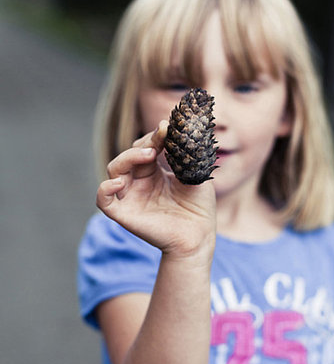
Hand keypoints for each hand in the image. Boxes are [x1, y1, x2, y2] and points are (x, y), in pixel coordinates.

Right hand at [96, 120, 215, 258]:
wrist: (199, 236)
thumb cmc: (199, 207)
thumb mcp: (193, 173)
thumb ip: (181, 152)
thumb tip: (166, 126)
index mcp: (153, 173)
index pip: (145, 148)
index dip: (154, 137)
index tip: (167, 128)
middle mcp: (138, 183)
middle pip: (129, 155)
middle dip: (143, 145)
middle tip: (159, 142)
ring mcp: (130, 197)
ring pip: (114, 169)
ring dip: (128, 158)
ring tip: (148, 155)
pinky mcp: (124, 214)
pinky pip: (104, 200)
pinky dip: (105, 189)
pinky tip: (118, 182)